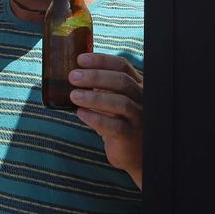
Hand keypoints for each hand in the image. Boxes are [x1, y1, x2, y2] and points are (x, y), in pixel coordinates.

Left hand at [69, 53, 143, 187]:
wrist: (134, 154)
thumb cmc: (119, 121)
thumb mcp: (113, 100)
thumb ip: (101, 86)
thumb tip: (74, 73)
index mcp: (137, 85)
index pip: (122, 66)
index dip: (101, 60)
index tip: (80, 59)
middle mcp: (142, 98)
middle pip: (121, 81)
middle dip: (95, 76)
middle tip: (73, 76)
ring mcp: (139, 117)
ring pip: (120, 102)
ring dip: (93, 98)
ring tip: (74, 95)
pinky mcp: (131, 136)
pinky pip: (114, 125)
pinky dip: (95, 118)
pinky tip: (81, 114)